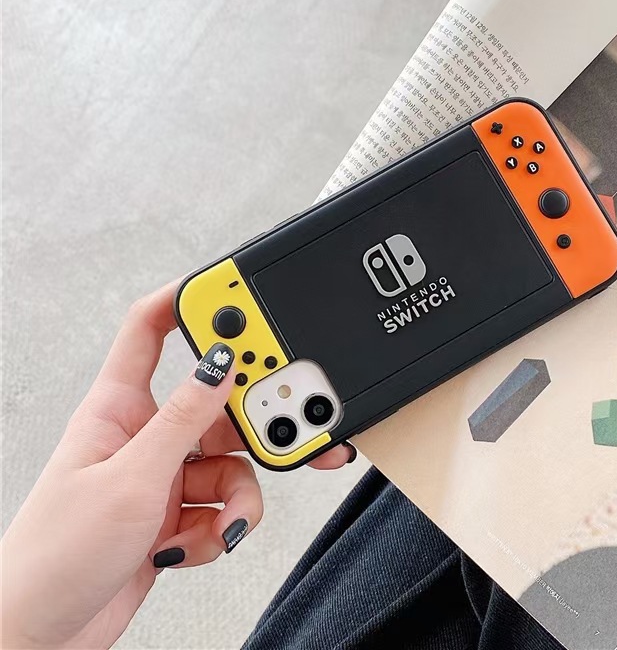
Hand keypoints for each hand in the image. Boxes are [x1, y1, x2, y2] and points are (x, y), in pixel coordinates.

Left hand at [0, 281, 352, 648]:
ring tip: (228, 522)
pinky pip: (226, 503)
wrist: (43, 637)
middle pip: (217, 402)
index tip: (237, 290)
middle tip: (284, 424)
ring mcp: (165, 474)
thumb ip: (183, 420)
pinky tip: (197, 544)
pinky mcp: (179, 512)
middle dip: (253, 419)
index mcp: (120, 406)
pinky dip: (222, 527)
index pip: (152, 330)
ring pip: (232, 461)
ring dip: (240, 495)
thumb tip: (221, 364)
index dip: (190, 299)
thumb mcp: (130, 479)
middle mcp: (147, 434)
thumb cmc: (55, 555)